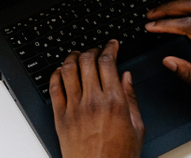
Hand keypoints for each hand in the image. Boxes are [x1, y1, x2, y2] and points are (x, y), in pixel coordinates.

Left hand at [50, 41, 142, 157]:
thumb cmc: (118, 156)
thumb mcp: (137, 127)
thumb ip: (131, 98)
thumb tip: (126, 77)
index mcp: (114, 102)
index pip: (108, 63)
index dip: (109, 48)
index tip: (111, 44)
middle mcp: (92, 102)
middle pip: (87, 61)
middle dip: (92, 50)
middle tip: (95, 49)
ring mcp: (74, 108)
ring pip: (68, 70)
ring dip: (72, 58)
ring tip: (77, 56)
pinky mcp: (60, 117)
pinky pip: (54, 88)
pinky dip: (56, 75)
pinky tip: (61, 71)